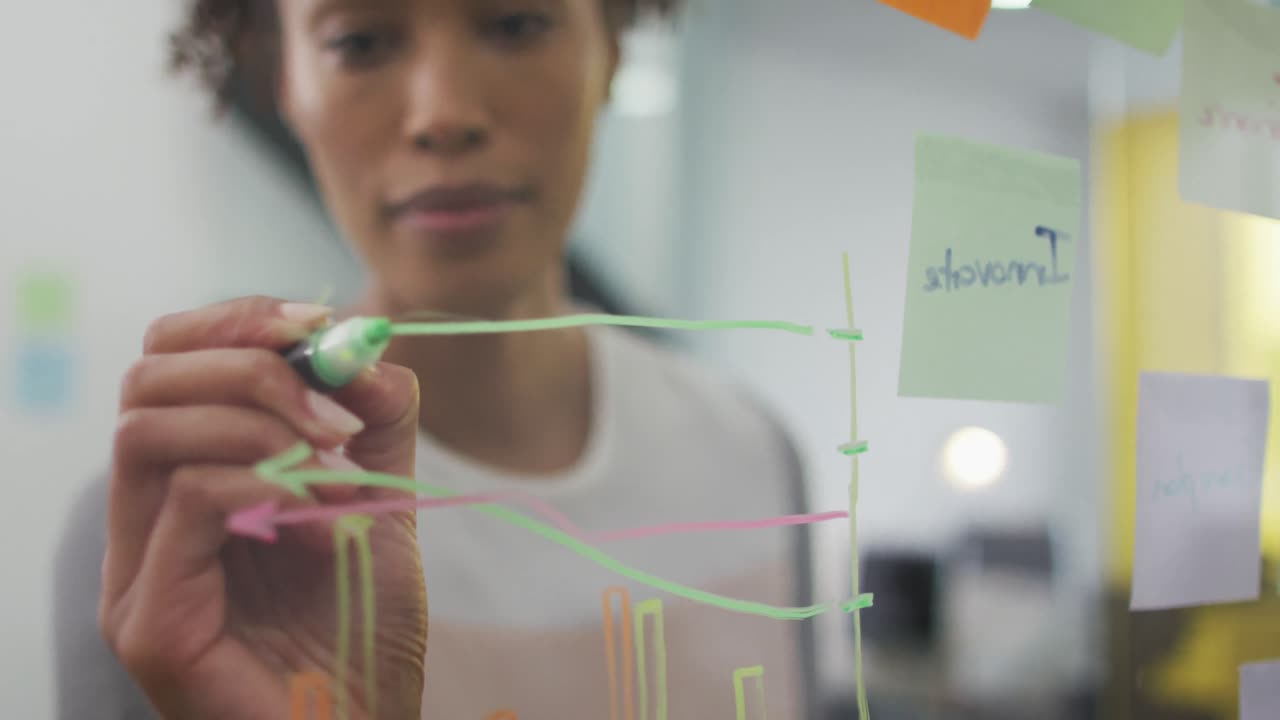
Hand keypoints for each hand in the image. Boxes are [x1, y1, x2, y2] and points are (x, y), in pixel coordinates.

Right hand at [100, 296, 426, 719]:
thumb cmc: (364, 633)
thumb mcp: (379, 504)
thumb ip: (373, 425)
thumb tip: (365, 342)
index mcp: (187, 483)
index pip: (169, 361)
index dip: (237, 320)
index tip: (321, 325)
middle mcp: (144, 523)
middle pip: (148, 379)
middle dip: (251, 364)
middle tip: (336, 412)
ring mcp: (136, 573)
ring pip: (149, 430)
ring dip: (262, 425)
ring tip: (338, 473)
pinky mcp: (149, 621)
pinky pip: (187, 501)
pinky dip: (268, 484)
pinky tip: (325, 521)